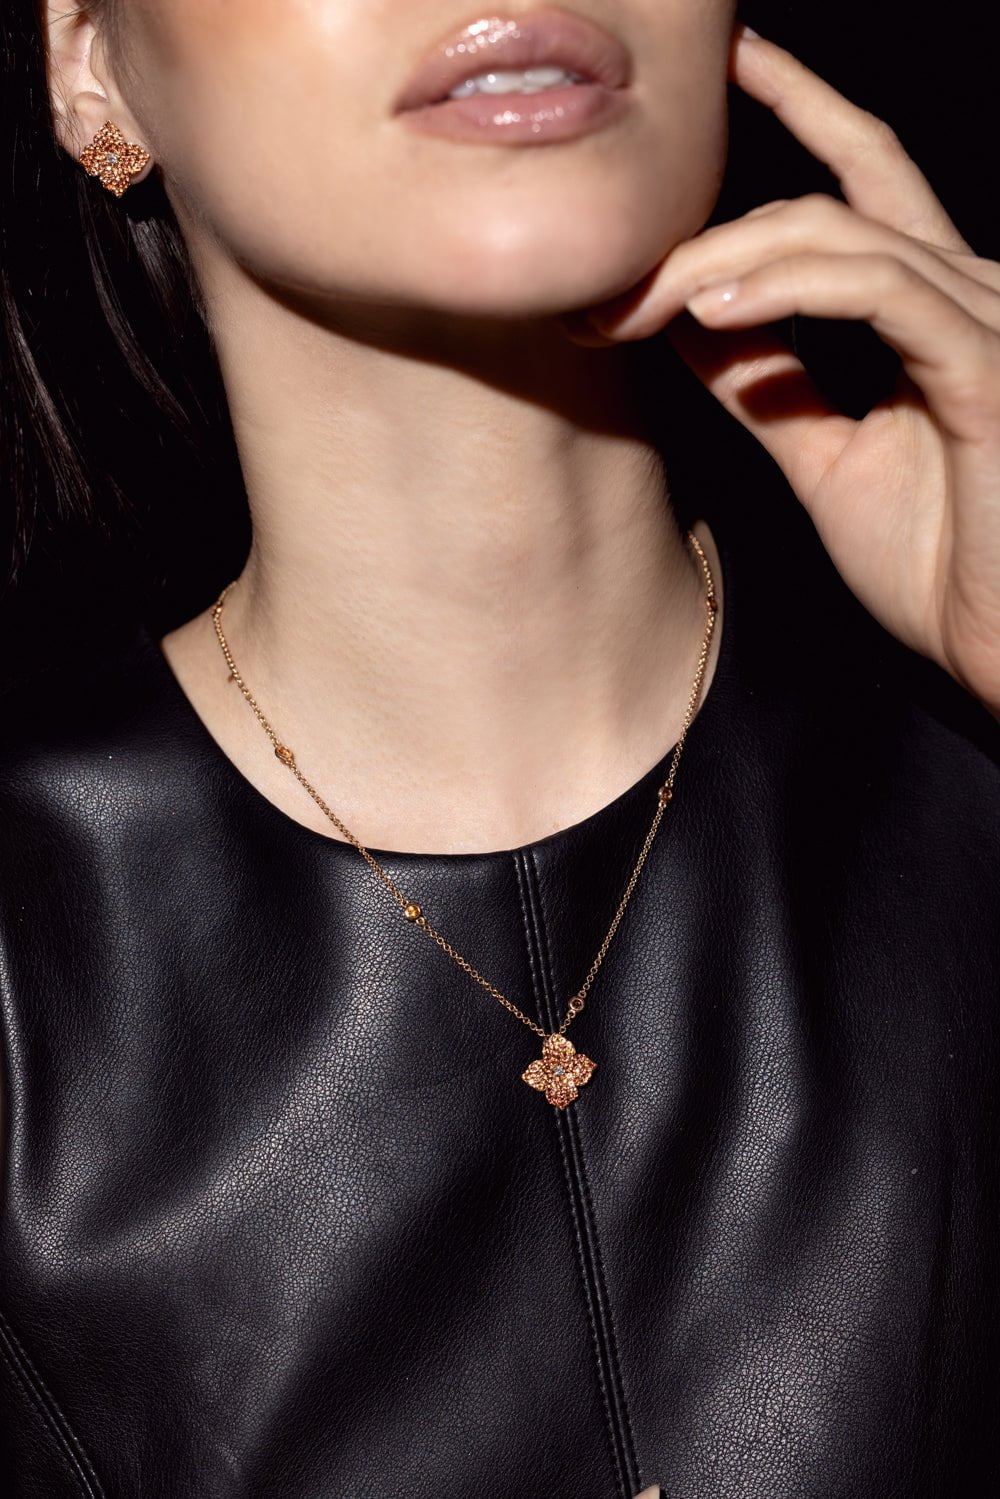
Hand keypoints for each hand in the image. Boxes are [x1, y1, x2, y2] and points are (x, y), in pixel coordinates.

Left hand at [564, 27, 999, 718]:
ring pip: (839, 234)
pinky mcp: (984, 365)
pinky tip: (713, 303)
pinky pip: (881, 289)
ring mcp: (980, 322)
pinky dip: (791, 286)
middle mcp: (963, 294)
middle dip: (703, 231)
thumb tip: (696, 320)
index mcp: (930, 310)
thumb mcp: (822, 455)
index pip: (857, 182)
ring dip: (721, 260)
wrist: (993, 645)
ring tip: (638, 300)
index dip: (796, 106)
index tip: (717, 72)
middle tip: (608, 280)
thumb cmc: (935, 560)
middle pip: (821, 206)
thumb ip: (766, 383)